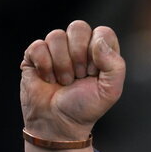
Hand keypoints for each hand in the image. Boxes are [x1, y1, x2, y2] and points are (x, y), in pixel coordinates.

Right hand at [20, 21, 124, 151]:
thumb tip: (98, 41)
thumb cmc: (85, 108)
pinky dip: (44, 66)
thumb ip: (115, 65)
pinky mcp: (35, 55)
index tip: (94, 73)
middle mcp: (78, 47)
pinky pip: (38, 46)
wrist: (58, 124)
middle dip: (79, 56)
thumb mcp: (110, 91)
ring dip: (61, 65)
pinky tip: (48, 79)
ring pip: (56, 36)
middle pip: (78, 27)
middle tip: (79, 77)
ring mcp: (55, 49)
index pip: (102, 32)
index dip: (98, 51)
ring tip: (64, 81)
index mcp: (99, 53)